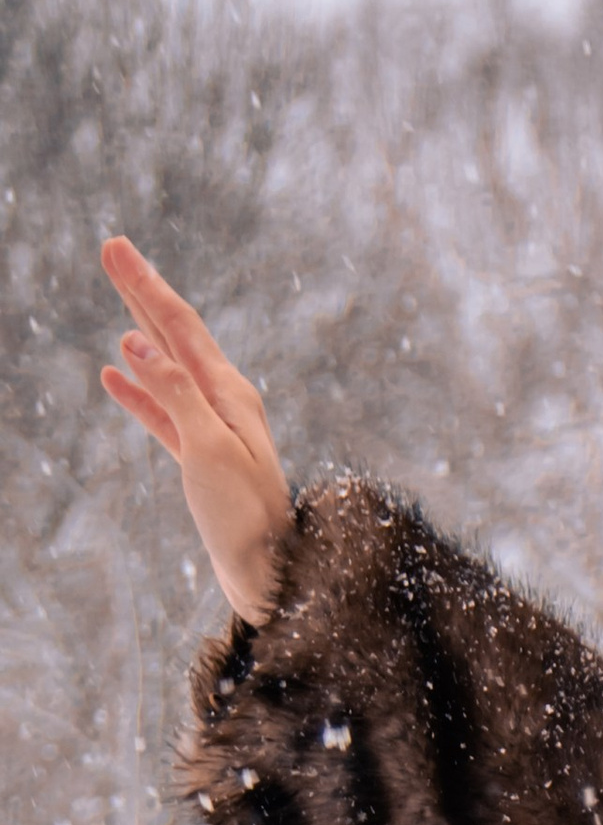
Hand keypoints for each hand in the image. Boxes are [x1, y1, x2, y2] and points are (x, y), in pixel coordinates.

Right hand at [99, 238, 292, 624]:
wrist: (270, 577)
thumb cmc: (245, 517)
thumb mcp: (208, 450)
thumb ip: (175, 394)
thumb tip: (136, 344)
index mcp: (232, 394)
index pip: (181, 326)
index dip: (146, 285)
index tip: (115, 247)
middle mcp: (227, 404)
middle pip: (176, 335)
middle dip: (143, 292)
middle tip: (111, 250)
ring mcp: (215, 430)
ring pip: (168, 367)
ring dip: (140, 331)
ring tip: (116, 296)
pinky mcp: (202, 460)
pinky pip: (163, 412)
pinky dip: (138, 391)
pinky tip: (113, 376)